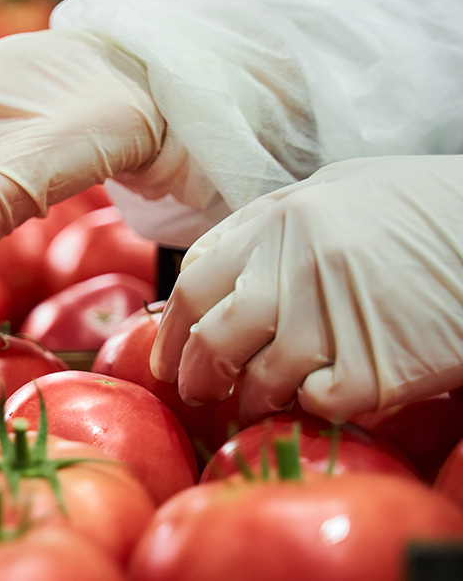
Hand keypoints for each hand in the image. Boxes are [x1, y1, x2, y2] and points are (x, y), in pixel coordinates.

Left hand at [150, 155, 462, 422]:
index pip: (194, 283)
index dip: (173, 331)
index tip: (168, 358)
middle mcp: (293, 266)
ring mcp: (332, 315)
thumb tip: (225, 269)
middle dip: (198, 376)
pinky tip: (327, 395)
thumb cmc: (431, 207)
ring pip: (261, 379)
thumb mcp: (341, 191)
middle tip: (198, 394)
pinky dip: (316, 407)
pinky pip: (321, 402)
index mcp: (279, 219)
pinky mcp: (374, 364)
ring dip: (254, 401)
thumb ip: (278, 228)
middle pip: (214, 338)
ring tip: (259, 404)